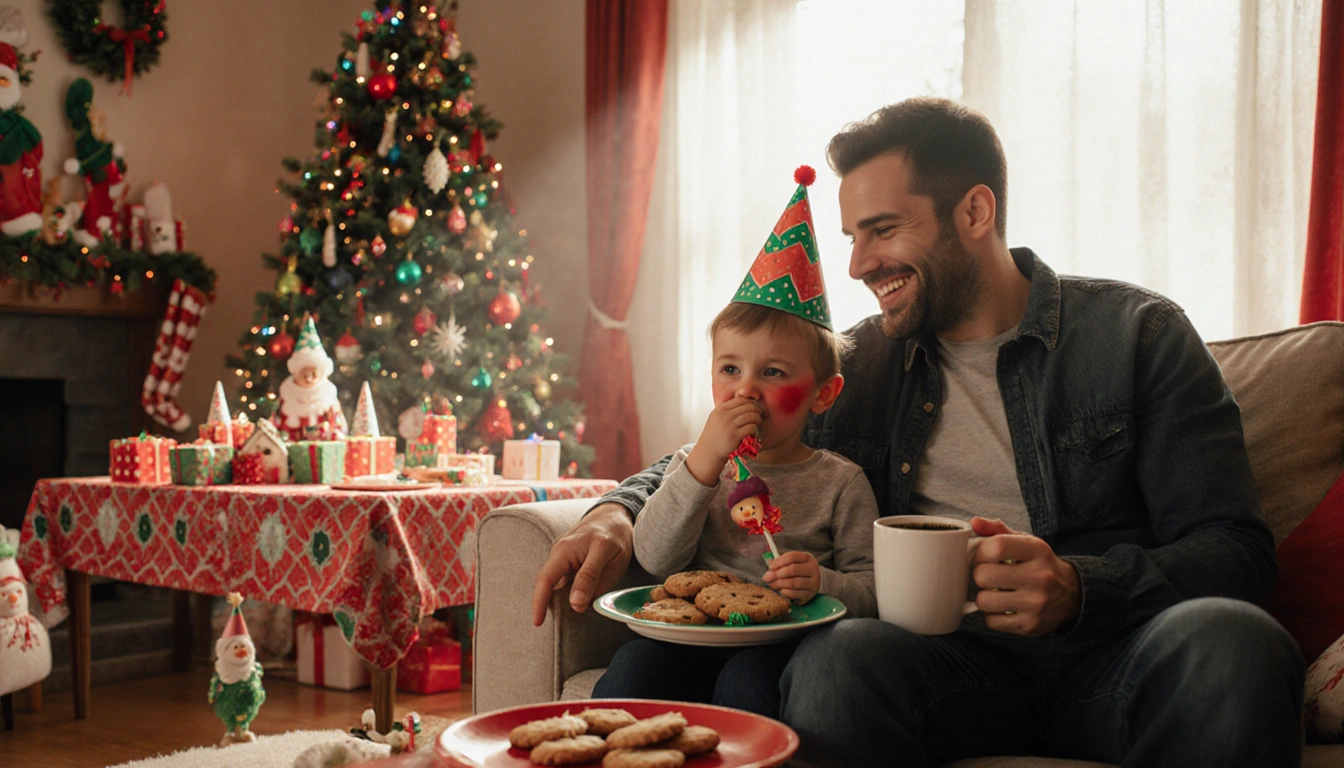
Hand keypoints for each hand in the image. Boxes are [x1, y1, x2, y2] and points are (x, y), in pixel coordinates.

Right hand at [530, 503, 633, 626]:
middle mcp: (560, 553)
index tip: (537, 623)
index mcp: (565, 550)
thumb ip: (590, 578)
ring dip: (559, 599)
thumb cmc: (614, 533)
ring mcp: (563, 556)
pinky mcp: (569, 560)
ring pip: (556, 583)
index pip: (545, 580)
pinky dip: (567, 592)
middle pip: (547, 584)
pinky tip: (577, 599)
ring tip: (570, 613)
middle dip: (547, 604)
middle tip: (556, 623)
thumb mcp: (607, 555)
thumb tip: (575, 604)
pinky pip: (564, 579)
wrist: (617, 515)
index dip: (539, 603)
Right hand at [684, 397, 762, 484]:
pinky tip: (753, 432)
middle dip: (756, 410)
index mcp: (720, 410)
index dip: (749, 402)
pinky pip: (751, 427)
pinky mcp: (735, 436)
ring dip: (757, 419)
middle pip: (748, 406)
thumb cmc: (714, 436)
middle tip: (758, 415)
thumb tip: (744, 403)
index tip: (753, 408)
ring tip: (757, 423)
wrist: (708, 452)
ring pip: (751, 416)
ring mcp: (729, 426)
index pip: (740, 400)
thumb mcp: (715, 418)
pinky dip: (755, 429)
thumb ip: (726, 410)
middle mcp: (724, 416)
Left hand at [762, 551, 819, 603]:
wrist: (816, 582)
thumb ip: (780, 562)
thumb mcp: (793, 562)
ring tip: (771, 584)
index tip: (770, 567)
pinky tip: (781, 590)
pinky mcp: (810, 594)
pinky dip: (785, 592)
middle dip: (777, 574)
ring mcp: (813, 582)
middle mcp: (813, 569)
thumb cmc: (799, 570)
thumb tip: (769, 564)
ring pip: (793, 583)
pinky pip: (794, 594)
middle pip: (793, 569)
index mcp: (807, 558)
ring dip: (779, 584)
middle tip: (767, 578)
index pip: (792, 556)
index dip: (779, 561)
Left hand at [970, 517, 1080, 635]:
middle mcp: (1040, 577)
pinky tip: (1003, 607)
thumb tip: (974, 522)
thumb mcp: (1025, 543)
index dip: (979, 551)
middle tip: (988, 575)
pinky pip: (991, 621)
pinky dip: (991, 615)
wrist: (1071, 596)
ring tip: (995, 591)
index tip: (982, 556)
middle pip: (984, 575)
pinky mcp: (1030, 625)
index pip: (996, 546)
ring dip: (984, 596)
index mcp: (1038, 551)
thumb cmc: (1038, 565)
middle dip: (980, 575)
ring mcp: (1036, 604)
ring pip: (984, 601)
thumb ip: (998, 531)